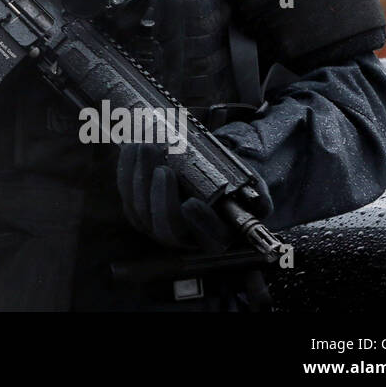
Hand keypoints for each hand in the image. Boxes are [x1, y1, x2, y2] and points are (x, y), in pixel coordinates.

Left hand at [116, 142, 272, 251]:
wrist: (211, 175)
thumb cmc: (232, 183)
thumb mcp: (252, 189)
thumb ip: (256, 195)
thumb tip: (258, 199)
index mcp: (217, 236)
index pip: (209, 238)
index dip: (200, 223)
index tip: (192, 203)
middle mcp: (185, 237)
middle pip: (167, 227)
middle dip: (161, 197)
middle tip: (163, 168)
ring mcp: (158, 225)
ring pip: (141, 211)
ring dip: (139, 178)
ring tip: (145, 148)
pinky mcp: (139, 209)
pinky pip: (127, 195)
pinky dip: (127, 171)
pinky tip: (131, 149)